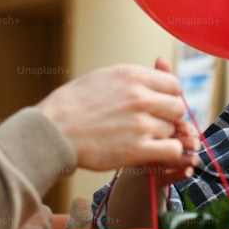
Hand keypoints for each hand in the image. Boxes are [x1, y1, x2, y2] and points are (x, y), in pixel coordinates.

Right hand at [38, 59, 197, 171]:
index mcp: (132, 75)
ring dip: (161, 136)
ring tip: (140, 138)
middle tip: (152, 124)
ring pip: (172, 130)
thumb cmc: (71, 106)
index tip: (158, 106)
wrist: (52, 132)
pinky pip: (172, 150)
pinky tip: (152, 152)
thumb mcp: (102, 78)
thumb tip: (154, 79)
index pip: (173, 85)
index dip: (168, 97)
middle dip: (168, 117)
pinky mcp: (137, 148)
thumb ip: (132, 79)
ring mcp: (141, 123)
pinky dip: (167, 152)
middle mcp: (140, 97)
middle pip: (177, 108)